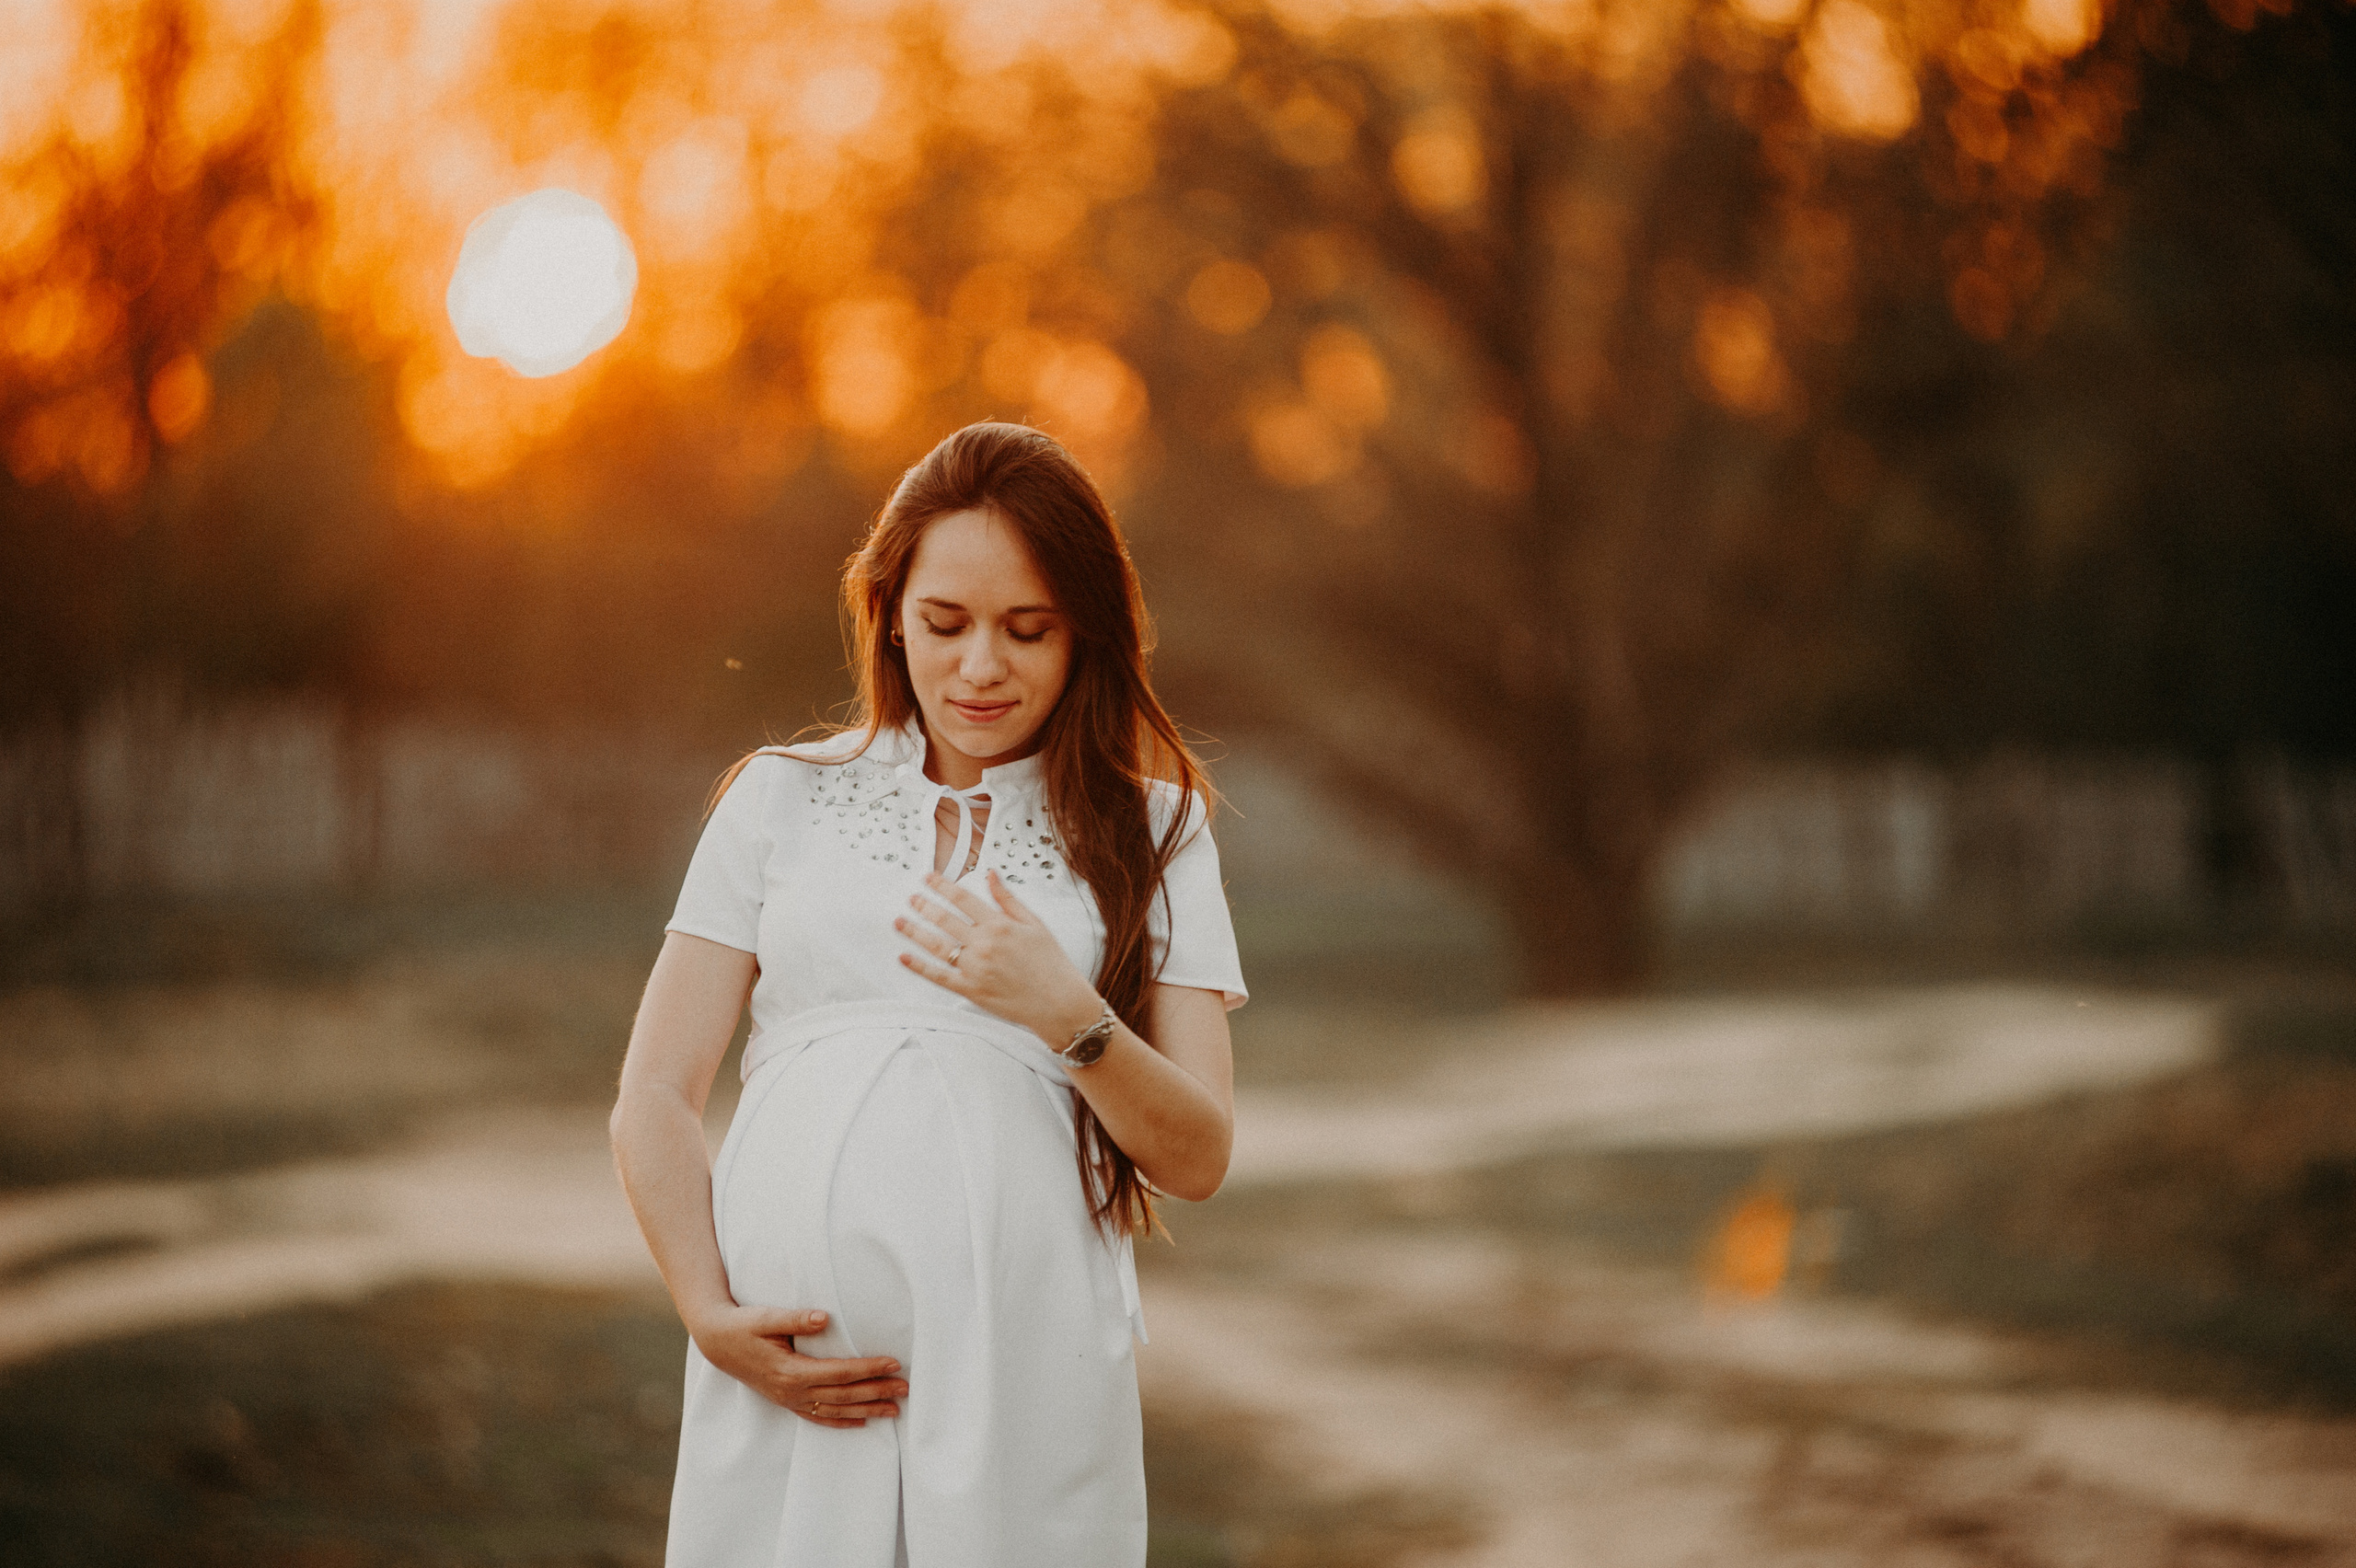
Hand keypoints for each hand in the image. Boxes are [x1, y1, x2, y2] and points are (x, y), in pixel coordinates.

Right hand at [687, 1304, 905, 1427]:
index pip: (839, 1373)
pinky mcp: (787, 1401)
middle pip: (843, 1396)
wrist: (717, 1343)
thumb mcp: (766, 1317)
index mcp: (790, 1371)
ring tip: (894, 1410)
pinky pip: (818, 1417)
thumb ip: (796, 1318)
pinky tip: (862, 1423)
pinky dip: (841, 1422)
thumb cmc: (743, 1326)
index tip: (893, 1363)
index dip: (868, 1369)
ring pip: (835, 1411)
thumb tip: (825, 1318)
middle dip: (876, 1392)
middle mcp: (792, 1391)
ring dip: (866, 1410)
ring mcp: (789, 1400)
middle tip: (905, 1388)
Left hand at [896, 869, 1102, 1047]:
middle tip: (911, 898)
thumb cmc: (1051, 963)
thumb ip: (1008, 899)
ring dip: (914, 932)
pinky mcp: (970, 990)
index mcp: (999, 925)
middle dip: (924, 906)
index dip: (941, 886)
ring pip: (936, 945)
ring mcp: (975, 968)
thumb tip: (990, 875)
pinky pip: (939, 976)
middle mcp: (983, 945)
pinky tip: (904, 957)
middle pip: (944, 920)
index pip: (962, 898)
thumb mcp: (1034, 924)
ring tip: (899, 921)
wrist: (1058, 1002)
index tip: (928, 878)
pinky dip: (919, 967)